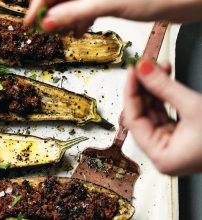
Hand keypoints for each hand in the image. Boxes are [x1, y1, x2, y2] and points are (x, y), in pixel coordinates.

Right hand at [24, 0, 201, 37]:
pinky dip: (81, 19)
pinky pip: (86, 6)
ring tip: (64, 33)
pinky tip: (81, 29)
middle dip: (51, 13)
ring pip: (72, 2)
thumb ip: (77, 11)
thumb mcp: (110, 3)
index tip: (29, 24)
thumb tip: (49, 21)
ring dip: (66, 18)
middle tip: (45, 31)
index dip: (37, 6)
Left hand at [123, 59, 201, 174]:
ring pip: (154, 112)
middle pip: (142, 115)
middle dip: (144, 88)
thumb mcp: (194, 106)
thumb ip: (164, 87)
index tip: (132, 71)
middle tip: (143, 66)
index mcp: (163, 157)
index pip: (134, 120)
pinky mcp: (182, 136)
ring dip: (155, 89)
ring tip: (157, 66)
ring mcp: (172, 145)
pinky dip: (165, 96)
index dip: (131, 93)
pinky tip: (165, 77)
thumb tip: (143, 68)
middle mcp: (164, 153)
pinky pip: (166, 113)